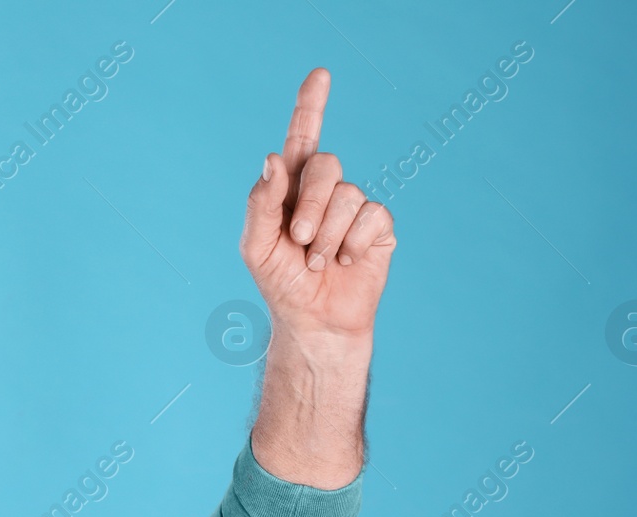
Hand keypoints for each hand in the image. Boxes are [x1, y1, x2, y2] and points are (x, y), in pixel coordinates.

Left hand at [241, 68, 395, 362]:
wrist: (313, 321)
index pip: (302, 137)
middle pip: (326, 165)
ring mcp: (354, 207)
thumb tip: (273, 158)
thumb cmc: (281, 283)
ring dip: (328, 235)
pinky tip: (345, 261)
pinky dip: (352, 243)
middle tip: (300, 241)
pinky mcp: (379, 227)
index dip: (311, 105)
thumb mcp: (257, 245)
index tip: (320, 74)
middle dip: (310, 205)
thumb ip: (261, 202)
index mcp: (292, 188)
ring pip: (348, 194)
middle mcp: (326, 190)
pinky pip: (372, 216)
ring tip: (318, 261)